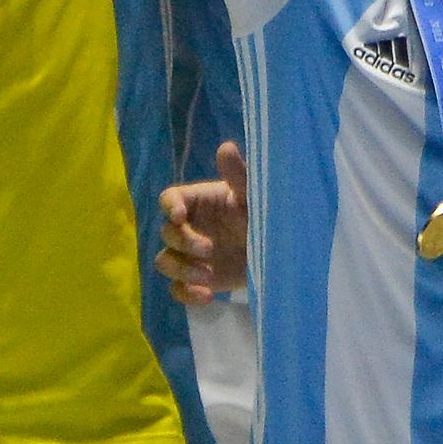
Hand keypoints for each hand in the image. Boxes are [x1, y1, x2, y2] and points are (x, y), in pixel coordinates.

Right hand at [155, 141, 249, 306]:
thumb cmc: (263, 214)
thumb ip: (238, 175)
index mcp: (197, 202)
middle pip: (166, 233)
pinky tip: (207, 296)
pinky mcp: (195, 280)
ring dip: (181, 269)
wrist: (278, 250)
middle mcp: (188, 227)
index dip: (169, 207)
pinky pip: (177, 289)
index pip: (169, 199)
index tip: (180, 216)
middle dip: (183, 242)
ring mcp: (189, 255)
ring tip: (207, 276)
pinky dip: (186, 294)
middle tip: (209, 250)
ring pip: (164, 262)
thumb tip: (226, 147)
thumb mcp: (254, 196)